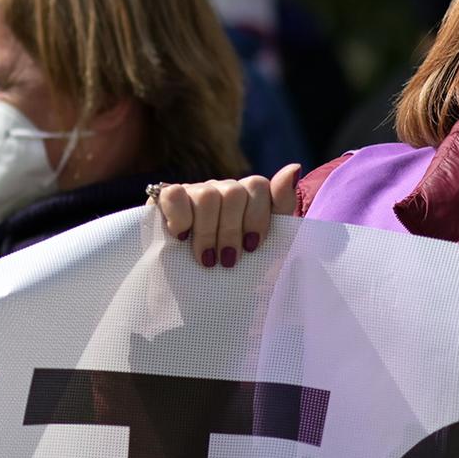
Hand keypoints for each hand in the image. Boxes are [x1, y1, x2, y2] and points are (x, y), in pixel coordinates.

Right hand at [152, 163, 301, 267]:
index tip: (251, 247)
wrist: (191, 291)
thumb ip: (280, 208)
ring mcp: (193, 191)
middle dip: (231, 231)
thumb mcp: (267, 247)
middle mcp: (221, 190)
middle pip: (233, 192)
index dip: (257, 217)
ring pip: (207, 196)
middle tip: (227, 261)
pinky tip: (181, 238)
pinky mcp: (164, 197)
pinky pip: (174, 194)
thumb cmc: (236, 270)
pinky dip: (180, 218)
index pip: (257, 185)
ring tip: (206, 259)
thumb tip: (294, 166)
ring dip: (207, 233)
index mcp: (247, 199)